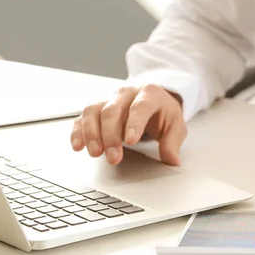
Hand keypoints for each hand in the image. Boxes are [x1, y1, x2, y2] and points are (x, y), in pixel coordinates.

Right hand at [70, 85, 185, 165]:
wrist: (154, 101)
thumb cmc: (164, 113)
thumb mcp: (176, 126)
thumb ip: (173, 143)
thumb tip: (172, 161)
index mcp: (150, 94)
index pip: (140, 106)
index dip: (134, 123)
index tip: (131, 141)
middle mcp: (126, 94)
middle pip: (113, 111)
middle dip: (111, 135)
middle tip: (114, 157)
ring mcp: (109, 100)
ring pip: (94, 112)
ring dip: (91, 134)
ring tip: (95, 153)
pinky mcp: (97, 109)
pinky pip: (83, 118)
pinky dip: (78, 131)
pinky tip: (78, 146)